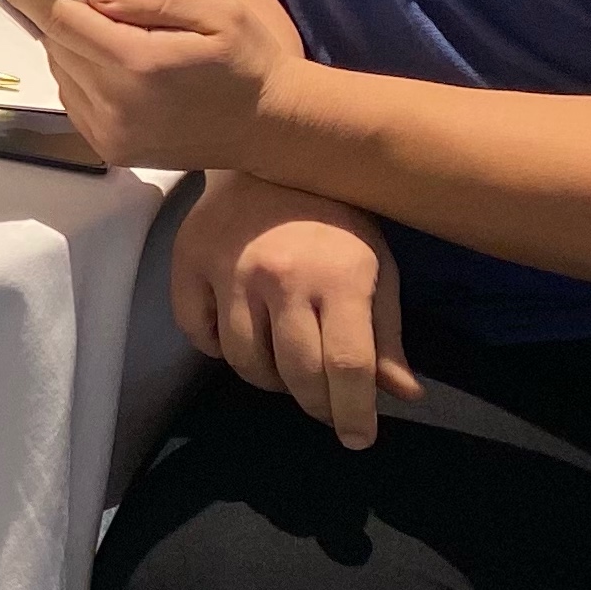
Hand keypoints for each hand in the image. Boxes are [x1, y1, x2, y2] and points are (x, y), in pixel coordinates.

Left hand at [0, 0, 298, 168]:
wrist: (269, 127)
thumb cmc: (247, 61)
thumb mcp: (217, 12)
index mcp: (140, 64)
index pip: (62, 18)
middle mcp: (116, 104)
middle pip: (56, 43)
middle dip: (48, 9)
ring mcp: (110, 133)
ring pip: (60, 71)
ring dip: (68, 43)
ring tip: (103, 28)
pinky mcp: (110, 149)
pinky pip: (73, 99)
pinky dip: (78, 73)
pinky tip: (110, 62)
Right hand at [174, 171, 420, 447]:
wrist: (269, 151)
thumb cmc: (334, 216)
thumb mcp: (375, 267)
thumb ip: (385, 333)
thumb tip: (402, 395)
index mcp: (339, 276)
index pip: (347, 367)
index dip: (354, 413)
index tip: (358, 438)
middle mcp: (281, 277)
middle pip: (295, 374)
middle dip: (316, 405)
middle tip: (325, 406)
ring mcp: (228, 270)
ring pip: (244, 362)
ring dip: (268, 379)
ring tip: (285, 367)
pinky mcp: (188, 262)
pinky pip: (197, 333)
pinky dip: (218, 347)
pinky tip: (241, 334)